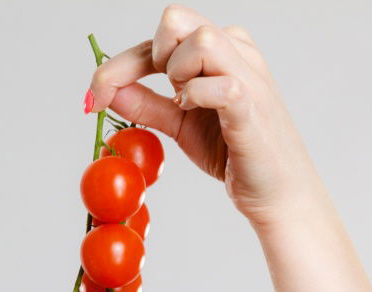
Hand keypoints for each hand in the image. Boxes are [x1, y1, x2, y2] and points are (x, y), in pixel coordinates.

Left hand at [86, 4, 328, 230]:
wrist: (276, 192)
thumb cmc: (234, 153)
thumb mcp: (180, 125)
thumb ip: (147, 105)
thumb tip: (109, 91)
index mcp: (220, 51)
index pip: (163, 34)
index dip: (121, 63)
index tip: (95, 95)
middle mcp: (236, 53)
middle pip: (177, 19)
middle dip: (148, 57)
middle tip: (152, 95)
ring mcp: (248, 76)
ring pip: (200, 41)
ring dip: (176, 72)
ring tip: (183, 105)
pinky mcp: (251, 106)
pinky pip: (217, 85)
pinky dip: (194, 97)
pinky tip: (192, 112)